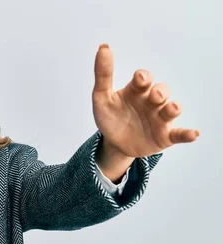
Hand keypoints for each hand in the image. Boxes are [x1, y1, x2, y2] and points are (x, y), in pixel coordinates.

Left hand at [92, 44, 199, 158]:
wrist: (114, 144)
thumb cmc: (111, 117)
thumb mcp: (101, 97)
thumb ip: (103, 75)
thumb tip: (103, 47)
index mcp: (136, 91)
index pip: (143, 79)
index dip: (143, 77)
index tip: (140, 79)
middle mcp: (151, 102)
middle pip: (161, 91)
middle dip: (160, 92)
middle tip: (155, 96)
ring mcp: (159, 118)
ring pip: (172, 109)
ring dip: (174, 108)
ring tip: (172, 109)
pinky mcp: (165, 136)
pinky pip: (179, 134)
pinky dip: (187, 133)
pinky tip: (194, 133)